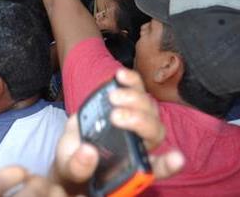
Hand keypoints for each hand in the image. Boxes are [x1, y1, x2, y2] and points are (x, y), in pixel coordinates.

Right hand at [52, 69, 184, 188]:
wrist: (70, 146)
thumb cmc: (75, 163)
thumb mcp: (71, 172)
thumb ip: (78, 167)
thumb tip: (88, 152)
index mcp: (132, 166)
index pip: (157, 168)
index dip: (169, 164)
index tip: (176, 158)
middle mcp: (140, 144)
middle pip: (154, 131)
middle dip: (140, 121)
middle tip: (115, 117)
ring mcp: (134, 122)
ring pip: (149, 108)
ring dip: (135, 99)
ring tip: (113, 97)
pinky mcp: (124, 103)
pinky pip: (137, 89)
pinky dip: (132, 81)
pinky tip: (120, 75)